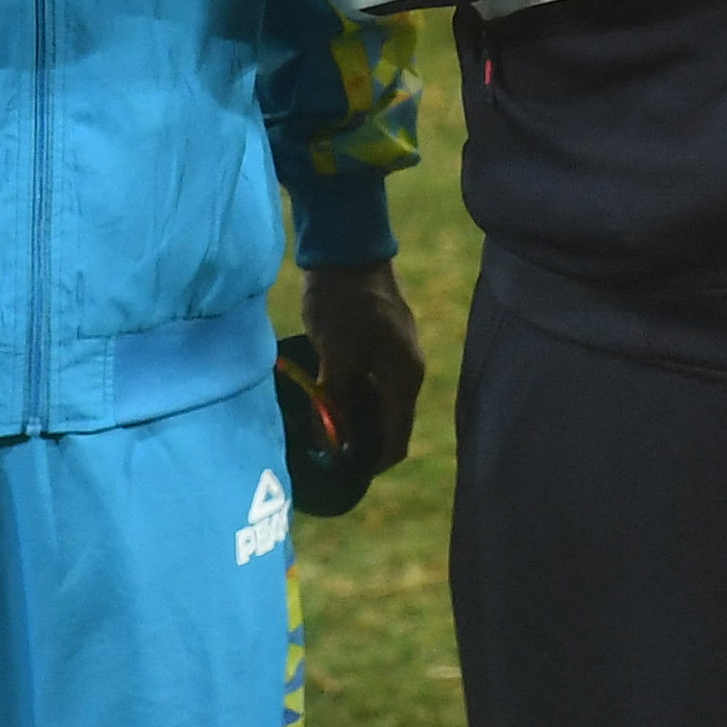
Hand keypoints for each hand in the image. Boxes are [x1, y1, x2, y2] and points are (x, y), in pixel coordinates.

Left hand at [299, 261, 424, 471]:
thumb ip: (334, 404)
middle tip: (323, 456)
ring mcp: (395, 355)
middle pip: (388, 424)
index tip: (340, 477)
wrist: (347, 249)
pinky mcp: (380, 342)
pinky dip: (350, 396)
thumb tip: (329, 446)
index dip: (371, 464)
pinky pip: (369, 383)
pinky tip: (323, 399)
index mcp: (405, 379)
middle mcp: (407, 371)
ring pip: (376, 403)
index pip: (396, 440)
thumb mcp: (334, 358)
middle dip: (359, 443)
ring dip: (352, 418)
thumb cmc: (343, 304)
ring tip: (319, 430)